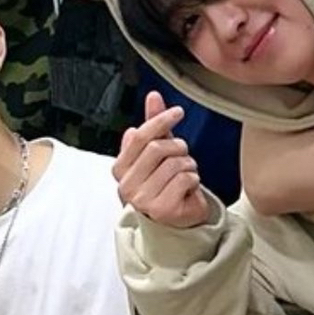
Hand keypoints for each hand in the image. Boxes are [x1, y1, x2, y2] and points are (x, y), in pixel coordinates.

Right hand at [113, 91, 208, 227]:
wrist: (180, 218)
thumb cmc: (167, 183)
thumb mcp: (159, 152)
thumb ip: (154, 125)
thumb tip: (154, 95)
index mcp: (119, 169)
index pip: (139, 137)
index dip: (160, 120)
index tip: (178, 112)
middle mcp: (126, 186)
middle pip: (158, 148)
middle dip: (178, 148)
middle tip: (183, 156)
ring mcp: (143, 200)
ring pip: (175, 163)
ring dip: (189, 165)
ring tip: (186, 175)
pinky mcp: (162, 209)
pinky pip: (185, 179)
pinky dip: (194, 180)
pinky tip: (189, 188)